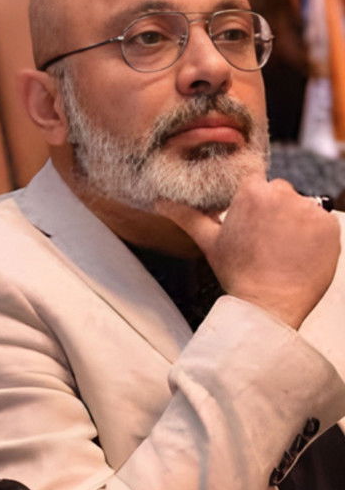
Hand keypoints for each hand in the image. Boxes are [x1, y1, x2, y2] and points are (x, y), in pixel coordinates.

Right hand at [156, 176, 340, 328]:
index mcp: (252, 191)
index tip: (254, 221)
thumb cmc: (237, 273)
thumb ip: (187, 216)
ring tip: (283, 249)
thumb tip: (160, 202)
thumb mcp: (209, 242)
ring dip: (296, 223)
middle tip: (266, 240)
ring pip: (302, 207)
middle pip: (280, 193)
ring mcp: (309, 209)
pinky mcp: (329, 226)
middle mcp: (282, 194)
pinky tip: (300, 253)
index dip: (254, 204)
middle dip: (275, 212)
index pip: (256, 184)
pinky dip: (315, 236)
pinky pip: (323, 222)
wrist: (268, 305)